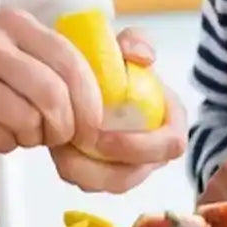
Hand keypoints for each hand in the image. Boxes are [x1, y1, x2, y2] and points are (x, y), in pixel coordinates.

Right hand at [0, 10, 103, 153]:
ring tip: (25, 132)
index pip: (69, 62)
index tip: (92, 122)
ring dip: (34, 137)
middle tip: (61, 135)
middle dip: (65, 126)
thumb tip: (86, 101)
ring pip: (26, 121)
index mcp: (12, 25)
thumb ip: (41, 58)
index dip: (89, 100)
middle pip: (52, 96)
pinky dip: (7, 143)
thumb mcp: (0, 35)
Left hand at [49, 28, 188, 193]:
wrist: (90, 77)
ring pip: (109, 184)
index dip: (140, 146)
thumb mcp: (124, 46)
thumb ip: (136, 42)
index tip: (103, 135)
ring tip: (60, 145)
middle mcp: (153, 151)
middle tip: (70, 145)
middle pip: (135, 174)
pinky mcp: (105, 173)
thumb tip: (141, 57)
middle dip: (102, 167)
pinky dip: (72, 169)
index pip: (170, 145)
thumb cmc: (114, 65)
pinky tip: (57, 147)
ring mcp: (129, 166)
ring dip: (82, 170)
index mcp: (169, 122)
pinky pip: (90, 182)